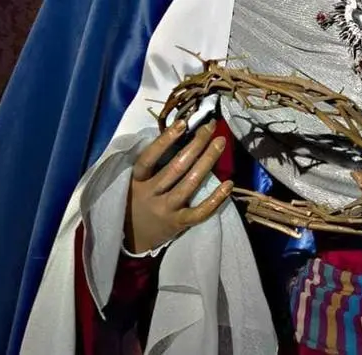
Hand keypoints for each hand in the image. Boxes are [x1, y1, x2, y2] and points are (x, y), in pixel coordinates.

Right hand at [123, 119, 232, 253]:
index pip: (149, 157)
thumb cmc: (137, 203)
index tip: (183, 122)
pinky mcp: (178, 224)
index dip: (165, 140)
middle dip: (196, 144)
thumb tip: (179, 137)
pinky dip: (215, 199)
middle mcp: (150, 194)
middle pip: (176, 167)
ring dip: (207, 161)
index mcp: (137, 181)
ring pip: (190, 183)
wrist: (132, 239)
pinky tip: (229, 184)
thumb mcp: (135, 183)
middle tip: (211, 127)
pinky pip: (199, 212)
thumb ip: (152, 167)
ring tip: (220, 143)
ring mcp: (165, 209)